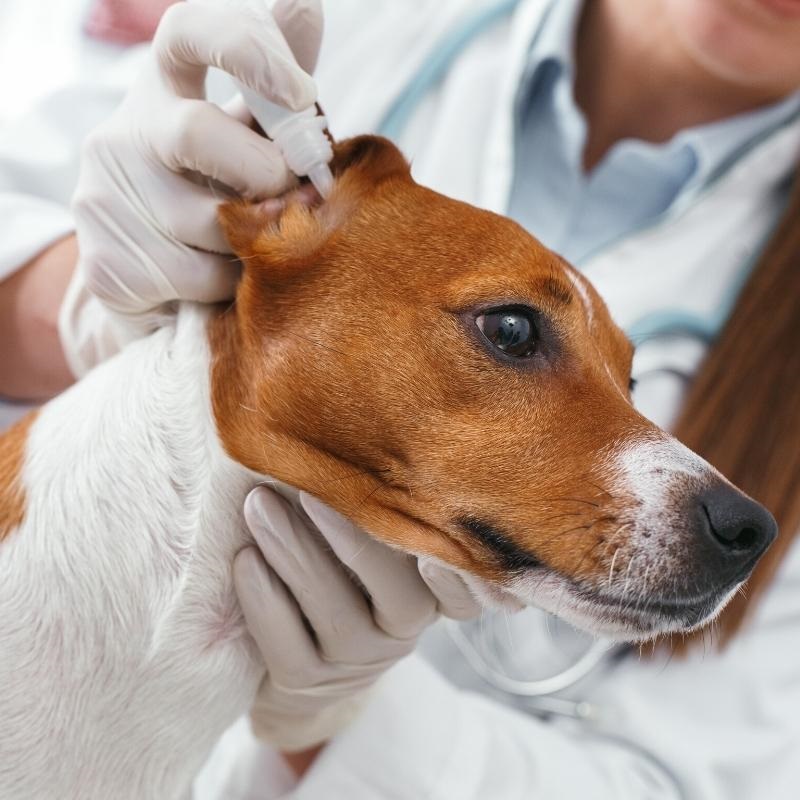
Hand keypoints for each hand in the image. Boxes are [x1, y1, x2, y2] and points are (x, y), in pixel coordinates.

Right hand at [61, 0, 323, 373]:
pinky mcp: (106, 264)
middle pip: (194, 133)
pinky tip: (220, 276)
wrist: (152, 273)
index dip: (246, 48)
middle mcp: (125, 133)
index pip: (188, 33)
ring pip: (210, 223)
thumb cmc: (215, 191)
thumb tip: (305, 8)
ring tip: (250, 242)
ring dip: (253, 240)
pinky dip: (229, 283)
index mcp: (165, 89)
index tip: (300, 92)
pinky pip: (197, 278)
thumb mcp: (243, 134)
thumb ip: (276, 89)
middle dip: (260, 172)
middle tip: (287, 196)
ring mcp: (104, 198)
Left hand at [233, 486, 479, 752]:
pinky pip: (288, 645)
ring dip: (296, 555)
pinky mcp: (306, 681)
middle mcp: (403, 631)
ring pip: (338, 616)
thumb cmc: (331, 561)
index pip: (466, 597)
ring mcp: (356, 662)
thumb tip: (359, 438)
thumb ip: (374, 508)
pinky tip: (245, 558)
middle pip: (402, 597)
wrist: (288, 644)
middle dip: (354, 541)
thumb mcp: (363, 538)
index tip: (434, 547)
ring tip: (259, 505)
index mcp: (428, 593)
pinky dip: (265, 598)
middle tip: (309, 491)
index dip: (458, 577)